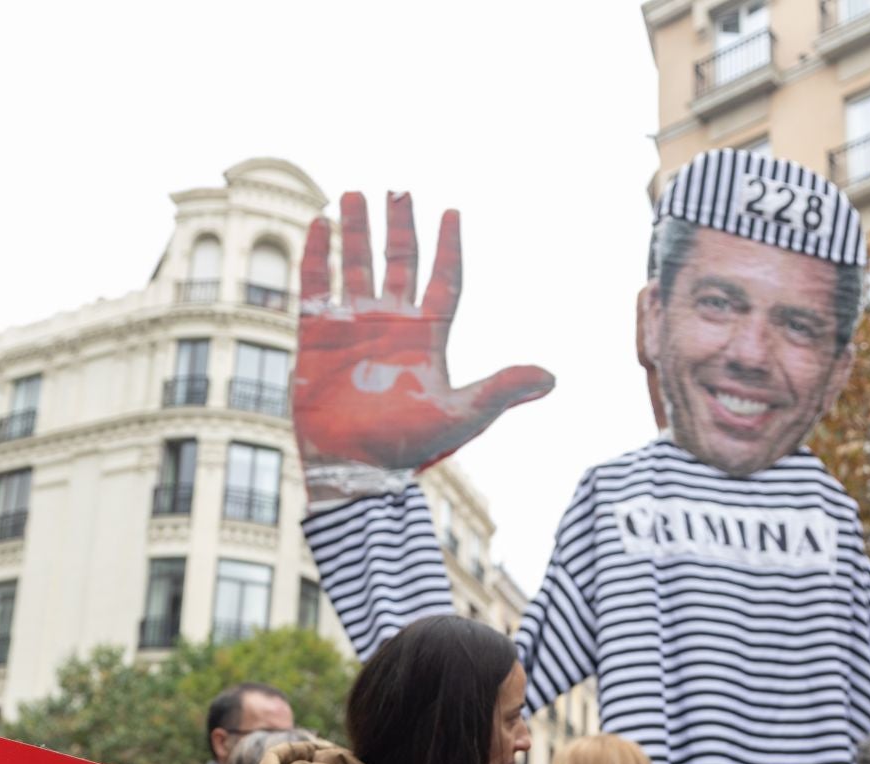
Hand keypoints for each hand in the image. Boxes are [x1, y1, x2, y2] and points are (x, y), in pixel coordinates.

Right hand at [294, 192, 553, 499]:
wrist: (354, 467)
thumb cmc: (408, 447)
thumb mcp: (462, 415)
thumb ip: (501, 390)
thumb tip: (552, 378)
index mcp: (428, 337)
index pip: (443, 280)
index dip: (449, 247)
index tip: (452, 212)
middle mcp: (391, 324)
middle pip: (399, 262)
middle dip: (398, 226)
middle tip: (398, 189)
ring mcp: (353, 327)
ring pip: (356, 265)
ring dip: (356, 230)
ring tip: (354, 192)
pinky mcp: (317, 335)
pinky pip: (316, 285)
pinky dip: (316, 254)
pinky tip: (317, 222)